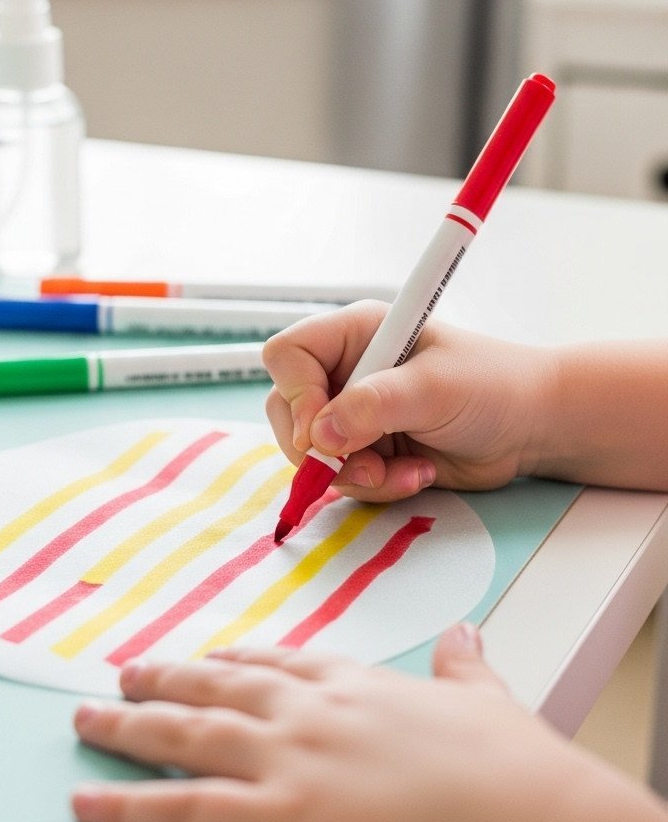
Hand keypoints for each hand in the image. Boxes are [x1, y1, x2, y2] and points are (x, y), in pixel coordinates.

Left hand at [72, 626, 567, 821]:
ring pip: (184, 735)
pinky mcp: (273, 820)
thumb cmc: (517, 778)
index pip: (280, 664)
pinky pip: (180, 809)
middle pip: (217, 688)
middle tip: (124, 675)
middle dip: (166, 679)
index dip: (236, 662)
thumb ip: (465, 668)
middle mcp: (309, 712)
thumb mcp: (491, 703)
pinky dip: (127, 804)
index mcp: (357, 685)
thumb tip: (465, 636)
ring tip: (86, 722)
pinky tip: (88, 801)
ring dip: (128, 728)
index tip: (208, 658)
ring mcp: (286, 761)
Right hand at [263, 304, 555, 498]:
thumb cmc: (493, 386)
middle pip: (288, 411)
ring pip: (314, 454)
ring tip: (405, 471)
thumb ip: (372, 406)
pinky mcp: (371, 450)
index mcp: (357, 334)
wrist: (533, 427)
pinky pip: (345, 478)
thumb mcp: (433, 389)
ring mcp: (356, 413)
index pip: (289, 357)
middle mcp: (348, 370)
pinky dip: (377, 486)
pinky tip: (417, 474)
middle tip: (365, 464)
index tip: (321, 433)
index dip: (297, 396)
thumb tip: (318, 435)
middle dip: (321, 449)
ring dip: (356, 474)